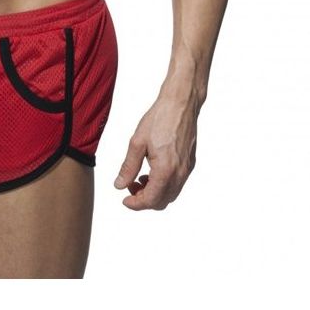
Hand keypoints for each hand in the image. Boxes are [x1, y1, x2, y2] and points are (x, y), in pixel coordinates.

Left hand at [113, 89, 198, 209]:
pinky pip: (177, 183)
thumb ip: (128, 167)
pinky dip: (164, 184)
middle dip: (144, 199)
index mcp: (165, 170)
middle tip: (130, 187)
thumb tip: (119, 184)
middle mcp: (180, 173)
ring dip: (154, 192)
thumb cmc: (159, 119)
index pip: (151, 199)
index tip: (125, 200)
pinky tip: (152, 171)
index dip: (136, 204)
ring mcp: (187, 169)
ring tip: (139, 178)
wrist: (180, 104)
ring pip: (171, 194)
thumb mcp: (137, 142)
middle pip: (162, 201)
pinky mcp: (190, 162)